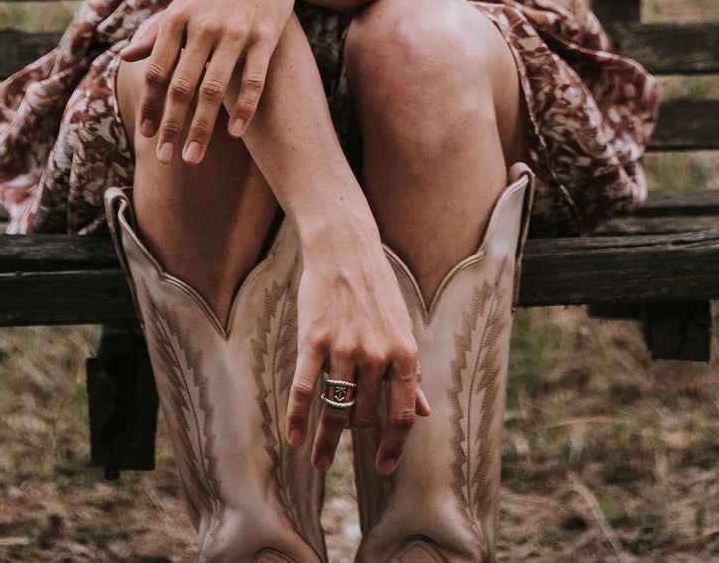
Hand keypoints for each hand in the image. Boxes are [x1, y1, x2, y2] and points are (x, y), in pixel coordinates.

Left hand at [121, 0, 302, 162]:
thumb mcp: (185, 0)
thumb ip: (155, 30)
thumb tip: (126, 58)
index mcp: (178, 16)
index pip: (156, 70)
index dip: (149, 105)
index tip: (144, 135)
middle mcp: (203, 25)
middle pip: (181, 86)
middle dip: (170, 126)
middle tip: (163, 158)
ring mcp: (235, 30)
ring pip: (214, 89)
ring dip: (201, 128)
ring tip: (192, 158)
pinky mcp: (266, 35)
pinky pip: (252, 79)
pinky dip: (243, 109)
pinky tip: (234, 133)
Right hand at [286, 221, 429, 474]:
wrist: (344, 248)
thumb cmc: (377, 290)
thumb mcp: (403, 328)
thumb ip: (411, 372)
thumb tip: (424, 411)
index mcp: (404, 352)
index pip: (403, 415)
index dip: (394, 447)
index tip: (385, 470)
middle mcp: (377, 354)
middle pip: (366, 416)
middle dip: (357, 427)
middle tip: (347, 429)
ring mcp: (344, 348)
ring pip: (337, 410)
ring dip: (328, 441)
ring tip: (320, 464)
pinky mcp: (313, 340)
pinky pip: (305, 389)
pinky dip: (298, 418)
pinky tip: (294, 438)